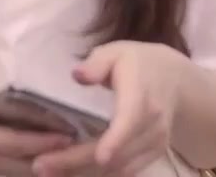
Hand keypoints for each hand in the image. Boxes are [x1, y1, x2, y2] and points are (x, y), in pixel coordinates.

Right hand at [0, 80, 73, 176]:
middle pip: (24, 164)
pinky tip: (49, 161)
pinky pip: (13, 171)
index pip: (14, 142)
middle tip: (83, 152)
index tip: (68, 137)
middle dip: (53, 160)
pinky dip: (33, 167)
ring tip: (74, 159)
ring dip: (46, 167)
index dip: (42, 141)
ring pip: (20, 172)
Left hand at [32, 41, 190, 176]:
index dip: (116, 141)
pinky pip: (125, 172)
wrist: (175, 81)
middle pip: (117, 152)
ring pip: (119, 168)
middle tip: (41, 166)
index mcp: (140, 96)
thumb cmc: (137, 63)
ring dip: (83, 173)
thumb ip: (97, 63)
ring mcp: (154, 144)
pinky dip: (98, 175)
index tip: (101, 157)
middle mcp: (151, 125)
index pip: (130, 121)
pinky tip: (70, 174)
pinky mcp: (152, 155)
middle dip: (78, 162)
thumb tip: (78, 75)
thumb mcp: (116, 52)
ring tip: (47, 171)